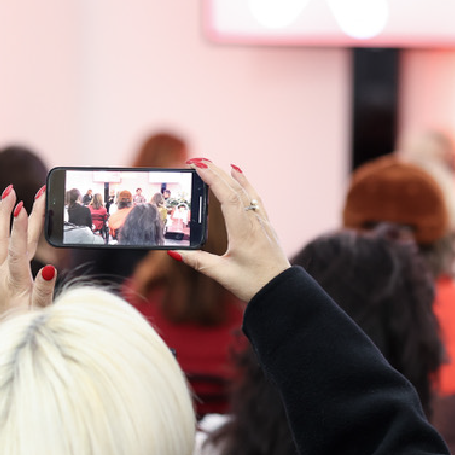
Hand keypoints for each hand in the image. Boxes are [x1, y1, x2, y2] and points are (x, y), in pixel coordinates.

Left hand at [0, 184, 56, 350]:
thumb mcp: (39, 317)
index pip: (18, 251)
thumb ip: (44, 293)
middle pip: (5, 238)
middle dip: (11, 212)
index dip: (23, 229)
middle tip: (16, 189)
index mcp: (14, 284)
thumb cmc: (23, 332)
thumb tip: (49, 271)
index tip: (26, 207)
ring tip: (4, 193)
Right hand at [172, 160, 289, 303]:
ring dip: (229, 176)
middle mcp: (254, 223)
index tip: (198, 167)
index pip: (228, 197)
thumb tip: (174, 252)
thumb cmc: (254, 285)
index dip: (213, 179)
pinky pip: (256, 198)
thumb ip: (198, 262)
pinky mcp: (267, 227)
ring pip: (246, 191)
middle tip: (197, 161)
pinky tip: (240, 176)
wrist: (281, 292)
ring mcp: (263, 223)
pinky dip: (246, 184)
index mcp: (243, 231)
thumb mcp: (222, 274)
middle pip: (235, 189)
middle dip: (216, 172)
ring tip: (215, 164)